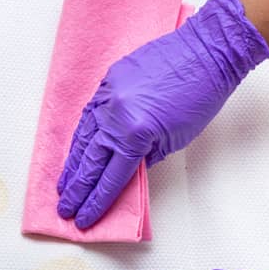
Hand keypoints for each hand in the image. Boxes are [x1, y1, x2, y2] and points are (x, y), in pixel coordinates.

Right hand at [56, 0, 268, 228]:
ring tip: (62, 185)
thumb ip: (147, 158)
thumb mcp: (177, 139)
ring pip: (83, 137)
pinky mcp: (108, 81)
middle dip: (76, 188)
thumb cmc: (200, 97)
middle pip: (90, 161)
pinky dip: (80, 135)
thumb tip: (126, 171)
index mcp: (136, 134)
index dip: (96, 201)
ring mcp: (108, 96)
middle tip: (64, 208)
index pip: (110, 177)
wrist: (205, 51)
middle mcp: (115, 115)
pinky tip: (74, 150)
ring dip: (72, 164)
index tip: (83, 218)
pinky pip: (88, 114)